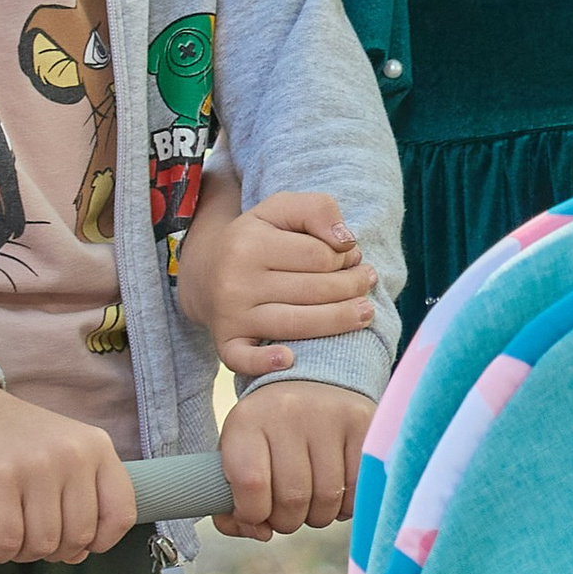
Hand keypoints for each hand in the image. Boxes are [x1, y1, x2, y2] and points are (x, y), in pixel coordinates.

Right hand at [0, 380, 137, 564]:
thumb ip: (81, 498)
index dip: (100, 541)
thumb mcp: (63, 451)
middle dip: (53, 551)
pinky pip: (7, 540)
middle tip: (29, 538)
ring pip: (43, 543)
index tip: (77, 543)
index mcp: (95, 446)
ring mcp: (34, 465)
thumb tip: (79, 554)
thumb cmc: (12, 441)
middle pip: (78, 537)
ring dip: (22, 553)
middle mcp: (71, 453)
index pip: (120, 513)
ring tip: (7, 536)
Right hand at [177, 186, 377, 380]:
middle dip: (351, 286)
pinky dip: (265, 363)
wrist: (206, 271)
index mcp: (251, 243)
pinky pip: (243, 359)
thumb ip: (317, 209)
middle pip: (314, 290)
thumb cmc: (257, 239)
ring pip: (296, 324)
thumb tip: (345, 241)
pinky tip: (290, 359)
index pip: (319, 256)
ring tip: (366, 312)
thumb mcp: (281, 210)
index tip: (351, 255)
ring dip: (339, 321)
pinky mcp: (226, 343)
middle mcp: (237, 280)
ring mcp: (231, 315)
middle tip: (366, 281)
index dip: (345, 256)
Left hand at [217, 379, 371, 541]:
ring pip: (328, 499)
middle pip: (293, 498)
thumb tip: (261, 533)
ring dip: (317, 516)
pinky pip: (359, 489)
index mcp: (247, 420)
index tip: (255, 514)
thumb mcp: (237, 457)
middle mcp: (288, 411)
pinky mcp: (363, 423)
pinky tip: (336, 493)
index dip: (252, 514)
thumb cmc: (267, 435)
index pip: (250, 484)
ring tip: (310, 501)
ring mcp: (329, 415)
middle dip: (287, 521)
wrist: (309, 382)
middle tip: (287, 511)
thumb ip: (232, 505)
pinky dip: (346, 506)